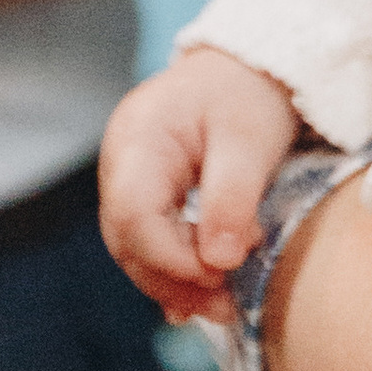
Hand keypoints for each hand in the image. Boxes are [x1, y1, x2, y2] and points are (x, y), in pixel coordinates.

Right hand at [100, 39, 301, 321]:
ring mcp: (127, 177)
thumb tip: (219, 263)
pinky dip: (173, 269)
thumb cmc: (250, 93)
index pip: (135, 214)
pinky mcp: (146, 191)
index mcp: (138, 137)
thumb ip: (232, 199)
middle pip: (127, 238)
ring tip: (222, 306)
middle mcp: (120, 161)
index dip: (172, 257)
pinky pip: (148, 239)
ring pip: (135, 246)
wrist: (250, 64)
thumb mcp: (251, 140)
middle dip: (173, 279)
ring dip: (175, 282)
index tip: (221, 276)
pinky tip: (198, 299)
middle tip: (226, 306)